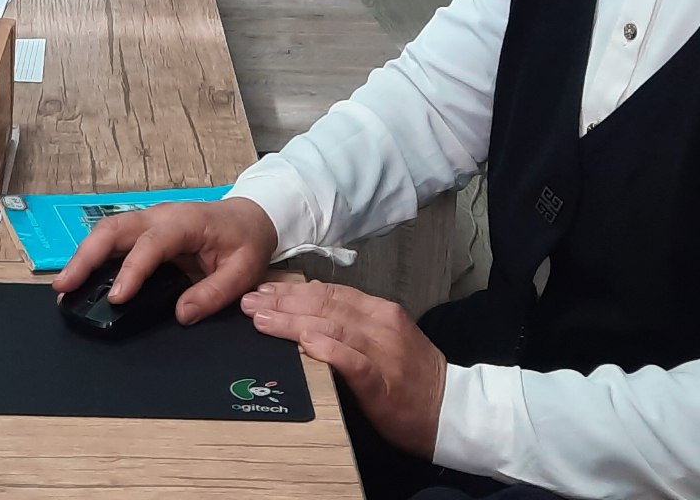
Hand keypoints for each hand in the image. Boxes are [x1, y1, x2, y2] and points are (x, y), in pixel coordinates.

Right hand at [52, 197, 277, 324]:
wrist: (251, 216)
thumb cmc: (247, 240)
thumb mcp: (244, 271)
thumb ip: (214, 293)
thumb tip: (182, 315)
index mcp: (185, 222)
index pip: (151, 244)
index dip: (131, 270)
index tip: (115, 297)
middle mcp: (160, 216)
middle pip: (114, 229)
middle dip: (86, 257)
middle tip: (65, 287)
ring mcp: (149, 219)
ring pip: (107, 231)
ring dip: (83, 255)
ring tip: (63, 285)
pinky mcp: (144, 229)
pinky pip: (113, 238)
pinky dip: (93, 255)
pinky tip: (80, 277)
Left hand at [242, 282, 447, 457]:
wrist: (450, 409)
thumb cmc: (412, 376)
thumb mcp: (384, 338)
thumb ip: (351, 324)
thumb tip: (307, 317)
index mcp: (379, 311)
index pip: (329, 292)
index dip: (293, 290)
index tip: (263, 289)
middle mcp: (380, 324)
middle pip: (324, 305)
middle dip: (283, 302)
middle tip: (249, 302)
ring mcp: (382, 352)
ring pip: (332, 327)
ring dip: (293, 322)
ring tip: (262, 320)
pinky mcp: (383, 383)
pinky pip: (352, 362)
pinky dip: (328, 350)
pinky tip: (306, 344)